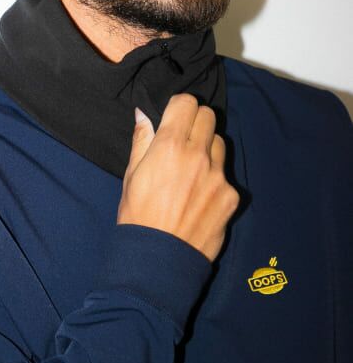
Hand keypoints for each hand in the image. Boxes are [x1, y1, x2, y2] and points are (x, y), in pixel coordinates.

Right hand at [117, 93, 239, 262]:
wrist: (159, 260)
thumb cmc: (138, 216)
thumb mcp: (131, 175)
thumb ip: (142, 140)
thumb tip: (143, 113)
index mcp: (169, 146)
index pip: (187, 102)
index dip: (179, 106)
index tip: (173, 117)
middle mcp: (198, 155)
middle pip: (208, 116)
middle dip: (195, 122)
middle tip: (183, 140)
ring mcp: (219, 176)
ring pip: (219, 143)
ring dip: (207, 148)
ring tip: (192, 170)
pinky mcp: (232, 196)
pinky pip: (226, 174)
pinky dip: (215, 178)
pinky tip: (200, 197)